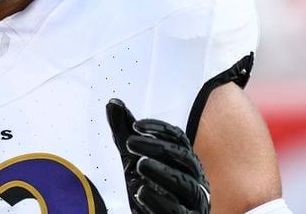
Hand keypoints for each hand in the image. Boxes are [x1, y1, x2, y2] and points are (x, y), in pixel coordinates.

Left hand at [106, 99, 209, 213]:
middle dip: (156, 147)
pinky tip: (140, 192)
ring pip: (185, 183)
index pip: (178, 138)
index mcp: (184, 158)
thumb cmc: (147, 183)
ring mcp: (193, 199)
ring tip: (139, 164)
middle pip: (182, 157)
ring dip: (161, 172)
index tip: (136, 125)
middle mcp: (193, 176)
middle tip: (129, 143)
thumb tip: (113, 103)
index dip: (158, 129)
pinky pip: (177, 210)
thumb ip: (124, 131)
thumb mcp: (131, 156)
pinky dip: (159, 200)